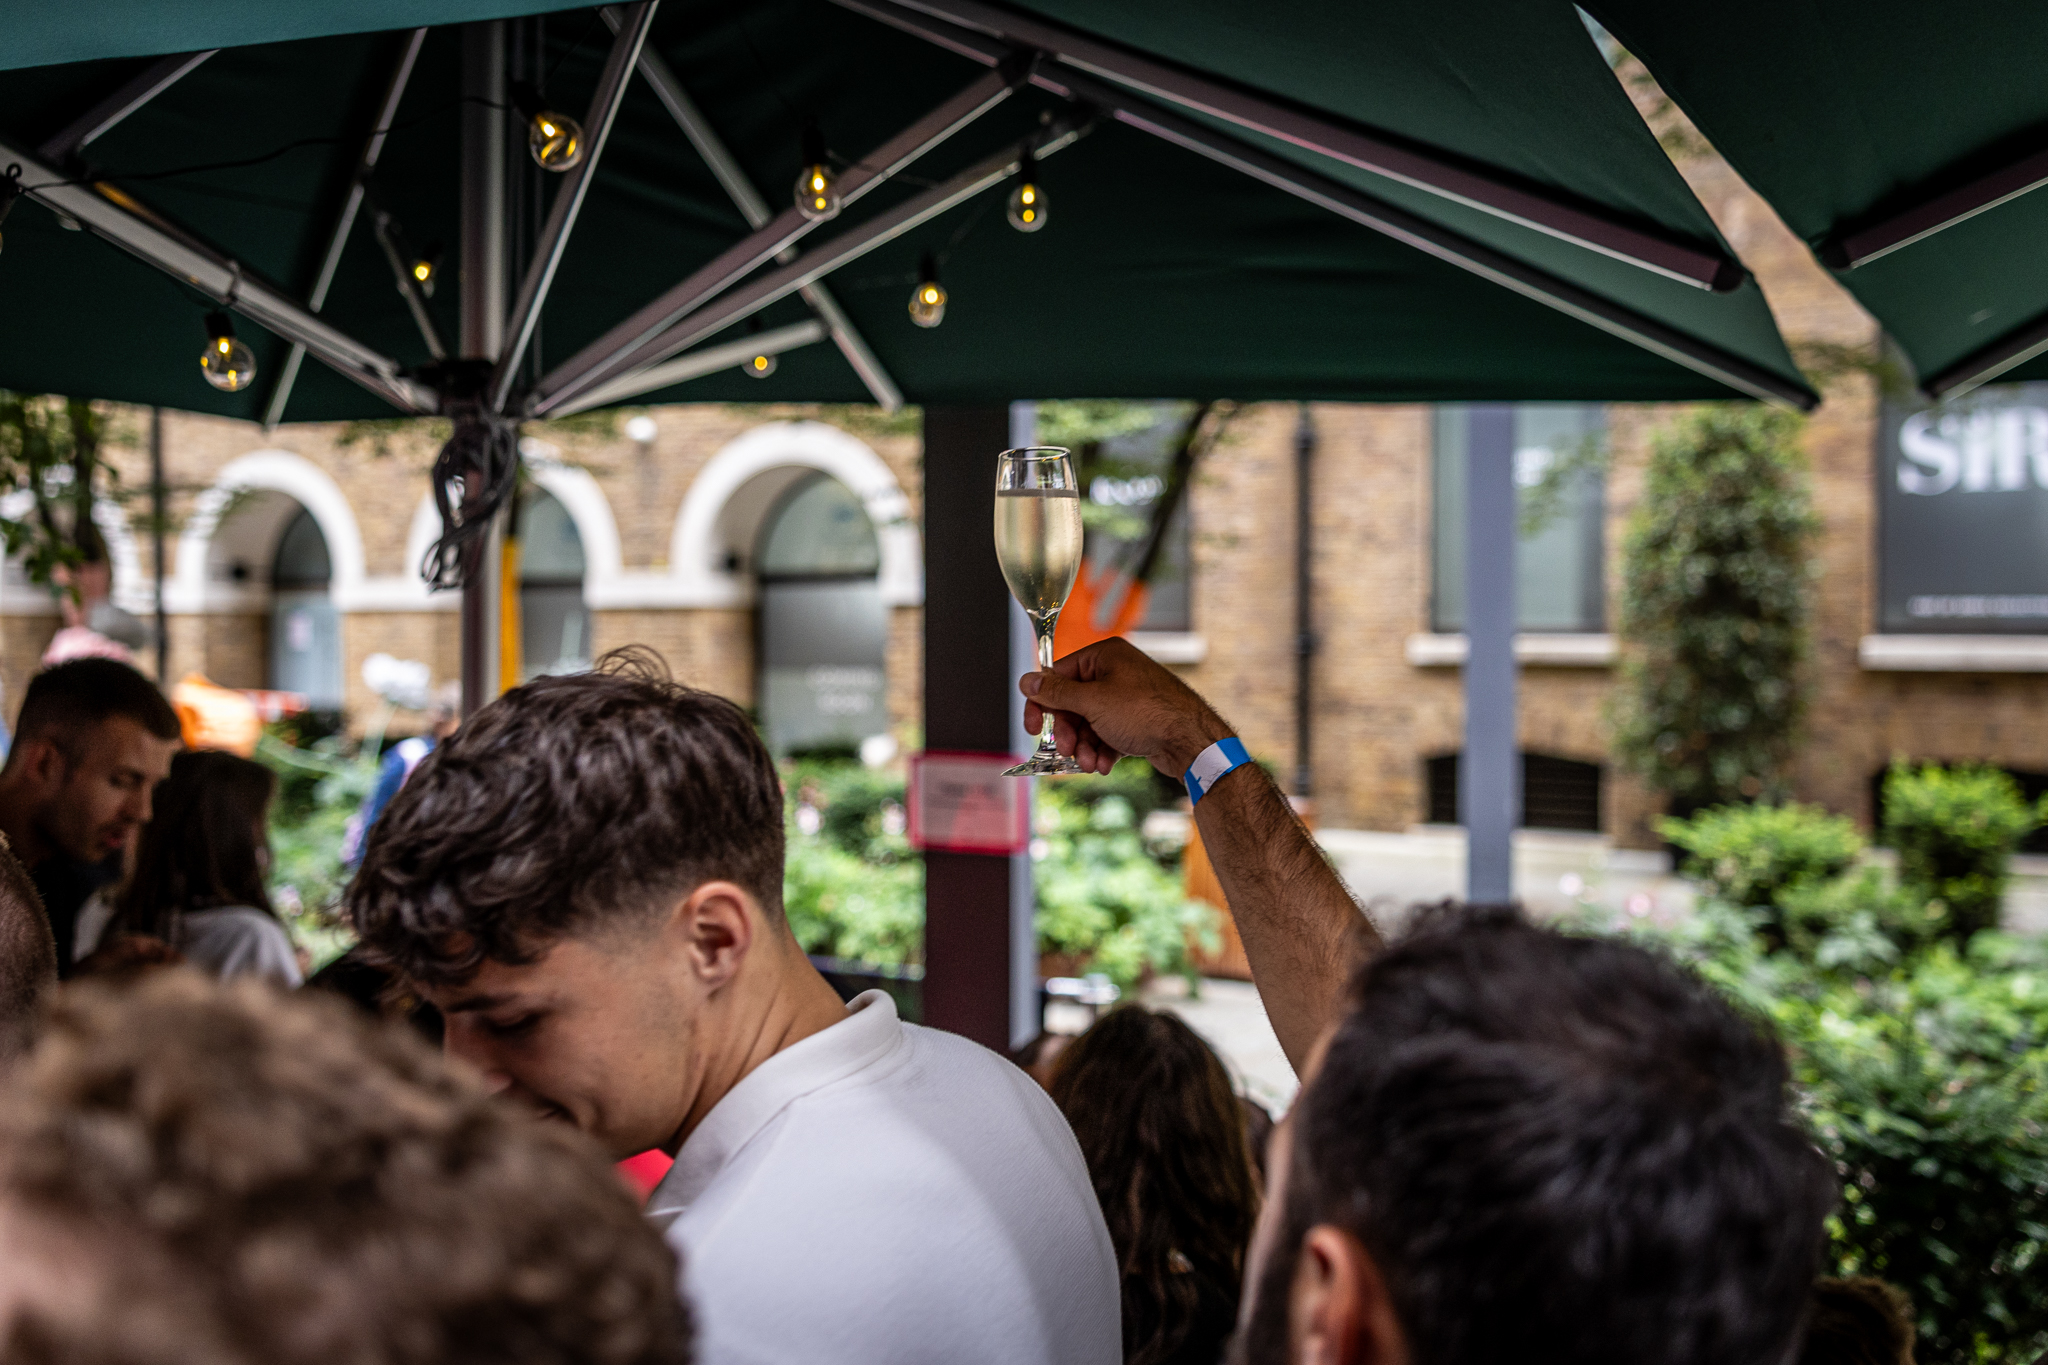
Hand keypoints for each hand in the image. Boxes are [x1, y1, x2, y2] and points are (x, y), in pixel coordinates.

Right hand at [1020, 637, 1232, 777]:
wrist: (1190, 741)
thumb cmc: (1147, 713)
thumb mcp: (1092, 703)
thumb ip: (1056, 693)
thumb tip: (1027, 681)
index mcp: (1104, 656)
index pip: (1058, 675)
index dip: (1042, 704)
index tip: (1032, 729)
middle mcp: (1116, 672)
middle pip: (1073, 703)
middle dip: (1068, 733)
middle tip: (1067, 751)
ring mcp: (1128, 697)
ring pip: (1090, 723)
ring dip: (1085, 747)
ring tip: (1090, 764)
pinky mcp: (1138, 720)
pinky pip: (1108, 734)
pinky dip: (1103, 750)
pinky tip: (1105, 765)